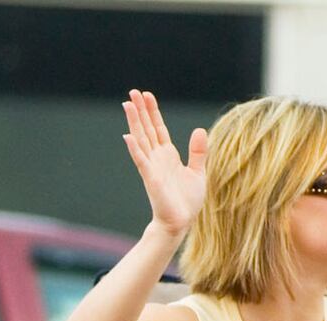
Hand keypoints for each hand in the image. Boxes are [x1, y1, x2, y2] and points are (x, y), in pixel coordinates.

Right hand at [121, 89, 207, 236]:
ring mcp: (152, 167)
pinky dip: (134, 149)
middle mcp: (157, 158)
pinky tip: (127, 136)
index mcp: (168, 155)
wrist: (181, 222)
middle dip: (140, 110)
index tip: (147, 96)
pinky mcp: (151, 178)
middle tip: (132, 92)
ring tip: (127, 104)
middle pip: (146, 128)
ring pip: (141, 139)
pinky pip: (141, 161)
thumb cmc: (187, 201)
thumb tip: (199, 129)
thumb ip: (198, 152)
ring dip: (134, 122)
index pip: (158, 128)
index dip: (152, 112)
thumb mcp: (198, 172)